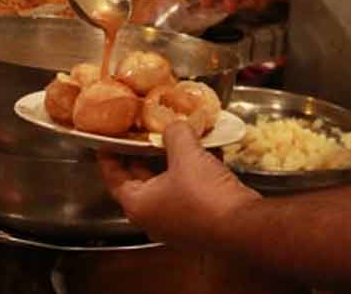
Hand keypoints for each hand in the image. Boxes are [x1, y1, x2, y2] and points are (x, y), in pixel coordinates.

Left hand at [99, 122, 259, 246]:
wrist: (242, 225)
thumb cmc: (203, 194)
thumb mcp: (185, 154)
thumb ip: (174, 133)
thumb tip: (174, 124)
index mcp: (138, 205)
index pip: (113, 177)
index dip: (109, 156)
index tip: (107, 140)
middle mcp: (153, 218)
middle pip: (141, 180)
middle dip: (144, 154)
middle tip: (143, 131)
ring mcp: (177, 222)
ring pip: (168, 184)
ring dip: (174, 160)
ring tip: (177, 136)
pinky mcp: (199, 220)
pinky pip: (189, 190)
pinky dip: (194, 171)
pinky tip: (206, 151)